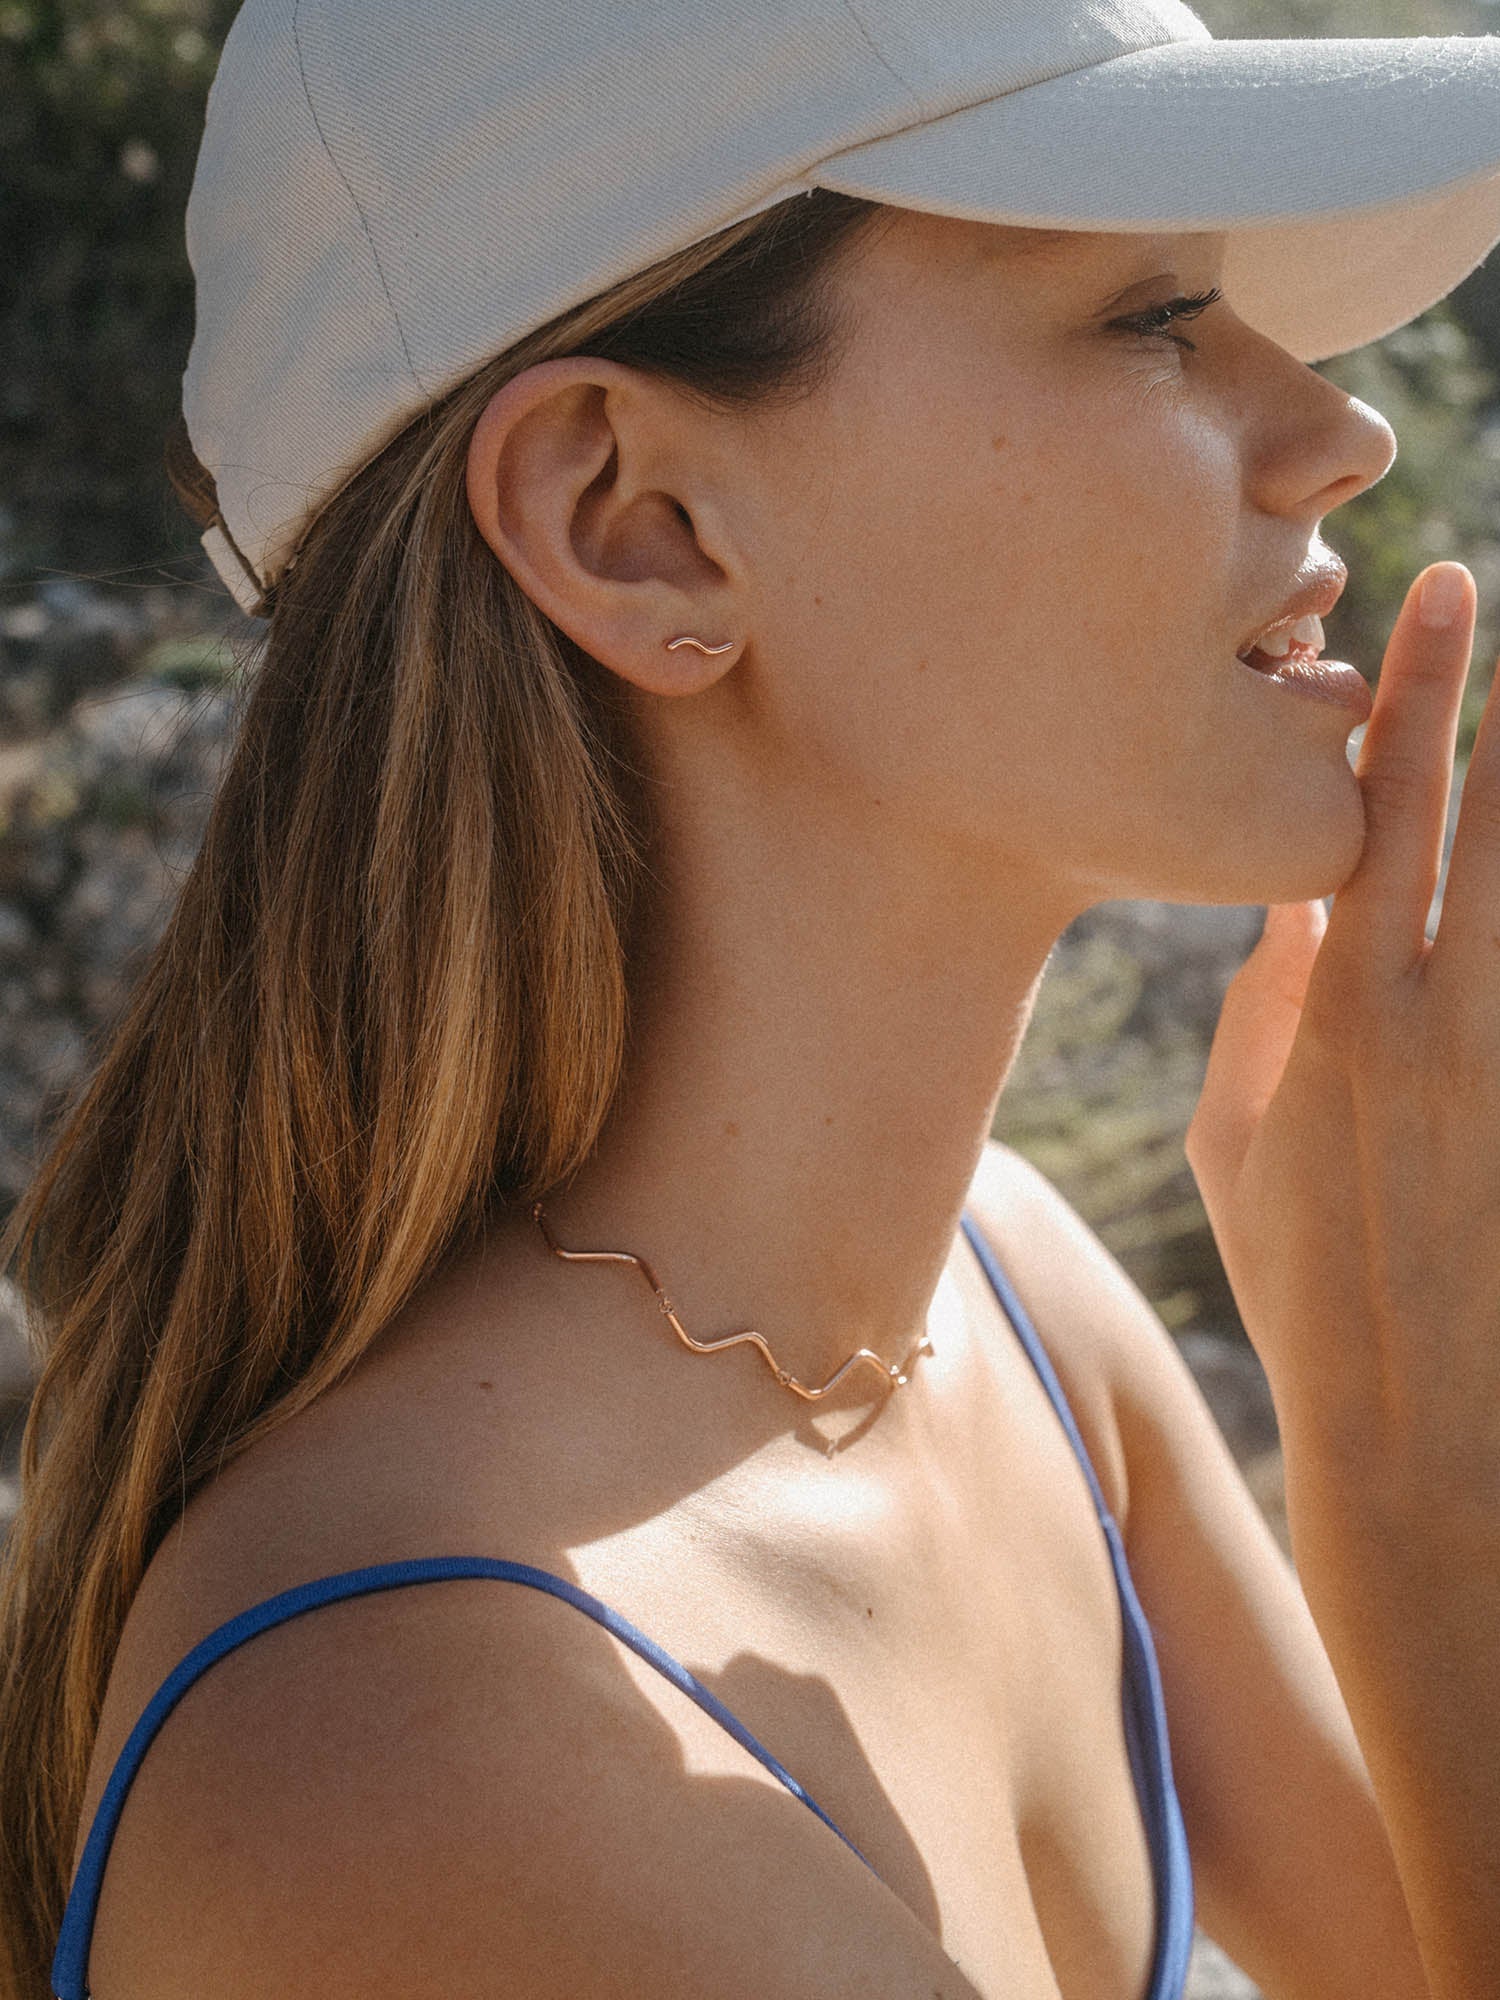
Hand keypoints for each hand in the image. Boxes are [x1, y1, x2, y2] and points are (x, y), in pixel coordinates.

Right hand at [1185, 562, 1499, 1514]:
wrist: (1418, 1421)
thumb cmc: (1305, 1284)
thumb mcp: (1238, 1150)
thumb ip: (1259, 1018)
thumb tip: (1289, 912)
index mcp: (1338, 1015)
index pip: (1373, 814)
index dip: (1409, 700)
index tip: (1444, 598)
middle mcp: (1439, 1018)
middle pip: (1487, 817)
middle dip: (1498, 694)